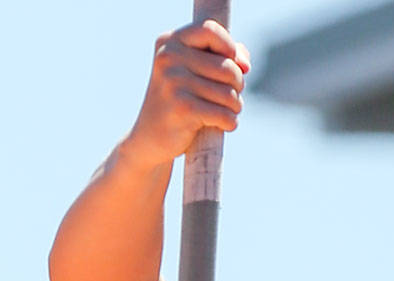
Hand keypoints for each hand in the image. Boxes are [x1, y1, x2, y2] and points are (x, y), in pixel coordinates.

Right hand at [121, 20, 250, 172]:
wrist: (148, 139)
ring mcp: (174, 83)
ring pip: (228, 93)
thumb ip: (222, 56)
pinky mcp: (183, 109)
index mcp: (169, 43)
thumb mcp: (194, 70)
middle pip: (227, 66)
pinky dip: (230, 122)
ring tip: (227, 112)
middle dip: (238, 84)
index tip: (234, 63)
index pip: (209, 29)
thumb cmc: (178, 100)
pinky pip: (223, 114)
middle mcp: (169, 58)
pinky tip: (225, 125)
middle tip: (230, 96)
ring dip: (235, 105)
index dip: (229, 46)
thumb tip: (244, 65)